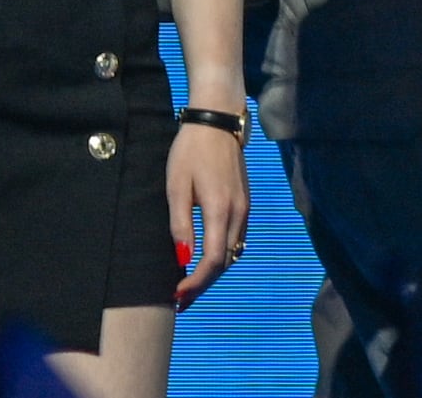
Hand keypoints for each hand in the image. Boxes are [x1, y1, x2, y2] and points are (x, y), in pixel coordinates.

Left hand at [167, 118, 250, 308]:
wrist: (217, 121)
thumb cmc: (190, 152)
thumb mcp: (176, 187)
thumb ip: (180, 224)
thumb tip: (183, 258)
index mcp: (220, 209)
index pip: (214, 259)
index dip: (196, 282)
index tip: (177, 294)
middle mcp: (239, 212)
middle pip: (226, 262)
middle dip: (204, 284)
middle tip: (180, 300)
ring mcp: (245, 207)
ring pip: (234, 253)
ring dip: (214, 273)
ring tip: (190, 285)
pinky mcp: (245, 202)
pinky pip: (237, 240)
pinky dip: (223, 257)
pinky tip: (206, 260)